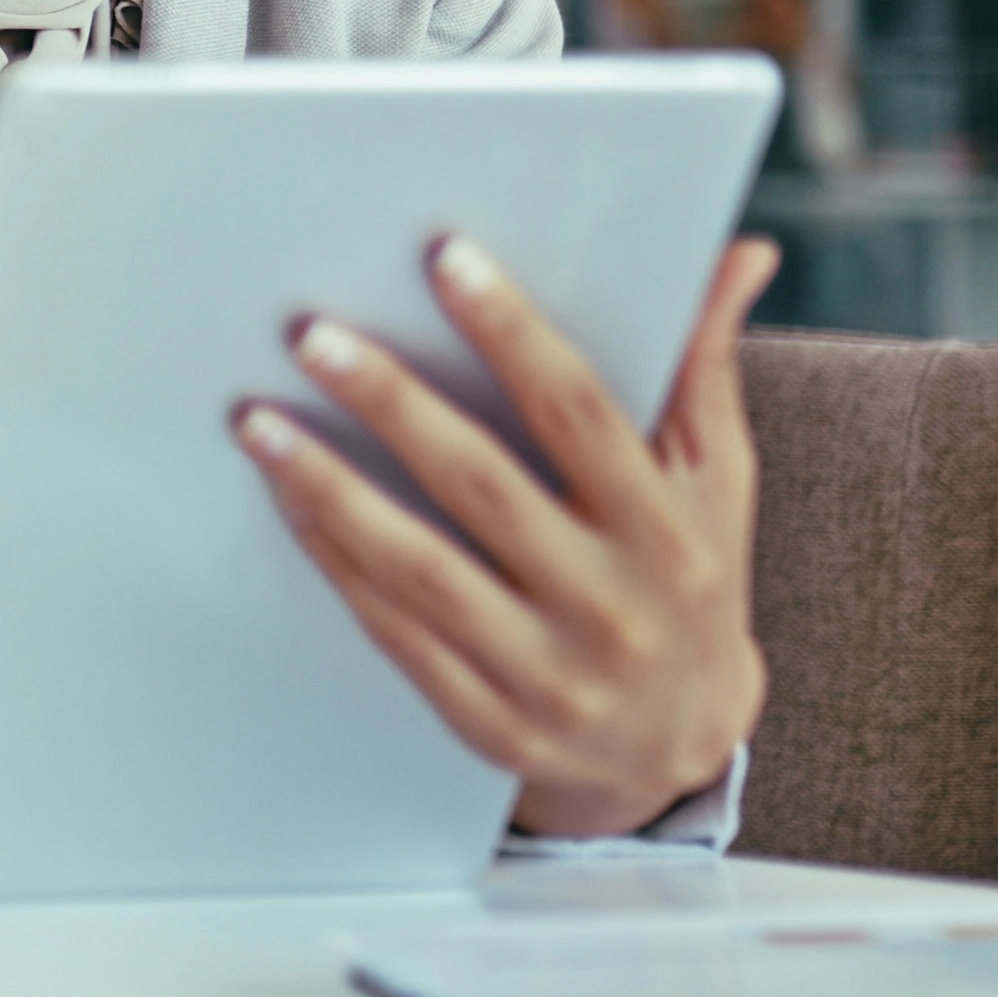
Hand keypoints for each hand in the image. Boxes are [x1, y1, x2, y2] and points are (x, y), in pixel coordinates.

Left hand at [233, 233, 779, 836]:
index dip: (513, 332)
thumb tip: (739, 250)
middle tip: (312, 334)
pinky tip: (286, 502)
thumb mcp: (715, 478)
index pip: (580, 414)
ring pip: (421, 568)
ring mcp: (548, 673)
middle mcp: (612, 605)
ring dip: (330, 488)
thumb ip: (703, 364)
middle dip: (392, 403)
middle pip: (482, 485)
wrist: (682, 746)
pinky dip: (336, 563)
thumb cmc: (689, 578)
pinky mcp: (488, 721)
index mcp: (667, 531)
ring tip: (258, 421)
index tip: (444, 258)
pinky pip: (395, 633)